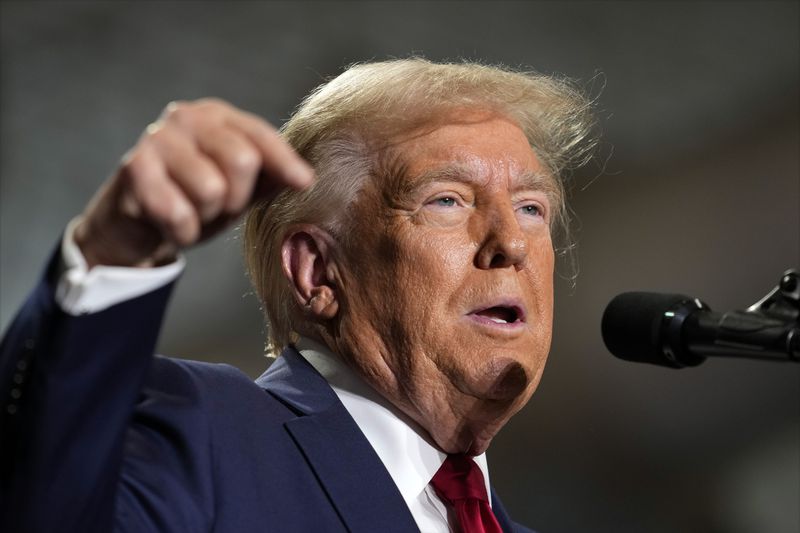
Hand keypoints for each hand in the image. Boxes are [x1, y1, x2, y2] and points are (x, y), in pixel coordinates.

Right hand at [74, 98, 312, 267]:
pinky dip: (183, 231)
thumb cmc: (193, 199)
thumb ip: (270, 178)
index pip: (260, 135)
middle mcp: (187, 117)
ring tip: (192, 212)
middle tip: (220, 208)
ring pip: (212, 189)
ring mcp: (157, 138)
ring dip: (207, 216)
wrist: (134, 222)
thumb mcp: (239, 188)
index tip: (305, 183)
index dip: (285, 161)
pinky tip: (172, 224)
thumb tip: (306, 178)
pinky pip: (178, 211)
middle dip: (238, 198)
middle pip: (242, 160)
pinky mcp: (133, 167)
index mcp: (218, 116)